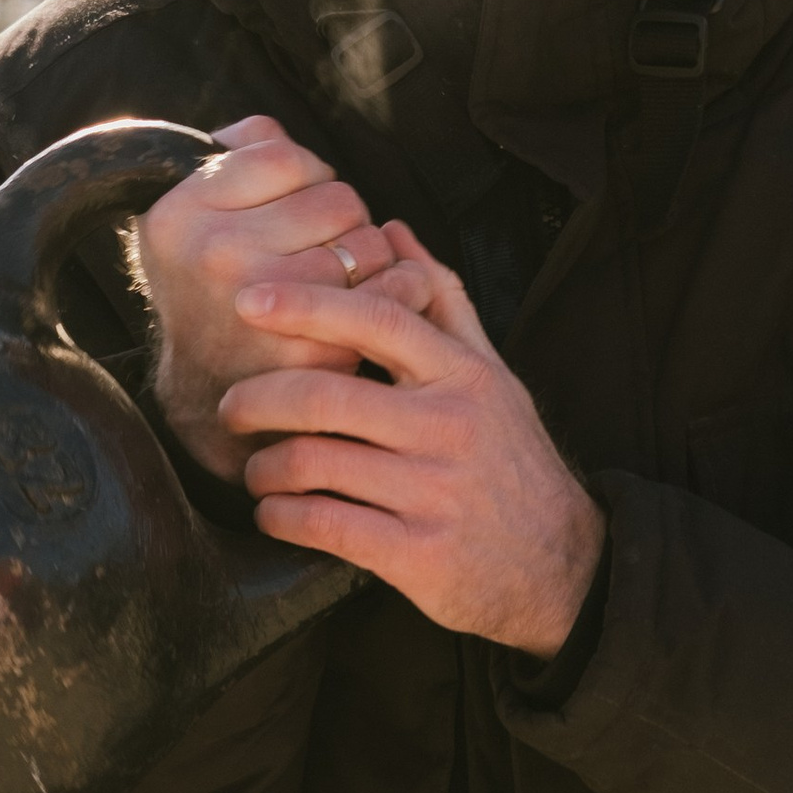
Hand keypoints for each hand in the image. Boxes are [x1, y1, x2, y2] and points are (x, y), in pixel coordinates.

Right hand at [134, 113, 391, 479]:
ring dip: (371, 256)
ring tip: (341, 275)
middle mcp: (215, 256)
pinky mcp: (310, 351)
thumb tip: (274, 132)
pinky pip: (391, 294)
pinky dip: (396, 293)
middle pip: (338, 197)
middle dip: (344, 218)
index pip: (284, 155)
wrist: (206, 395)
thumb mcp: (193, 215)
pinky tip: (367, 304)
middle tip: (321, 245)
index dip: (304, 173)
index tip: (292, 201)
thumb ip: (235, 154)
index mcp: (180, 213)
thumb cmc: (213, 288)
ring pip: (372, 242)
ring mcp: (265, 307)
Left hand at [222, 221, 606, 657]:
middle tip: (230, 407)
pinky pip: (327, 526)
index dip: (306, 306)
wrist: (562, 564)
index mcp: (463, 375)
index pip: (377, 320)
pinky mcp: (420, 556)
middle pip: (328, 396)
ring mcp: (436, 494)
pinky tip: (275, 513)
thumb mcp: (491, 374)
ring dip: (265, 467)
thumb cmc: (510, 457)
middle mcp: (451, 427)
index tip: (248, 301)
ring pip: (317, 464)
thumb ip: (441, 300)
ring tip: (254, 468)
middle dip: (259, 399)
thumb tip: (392, 228)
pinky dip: (283, 517)